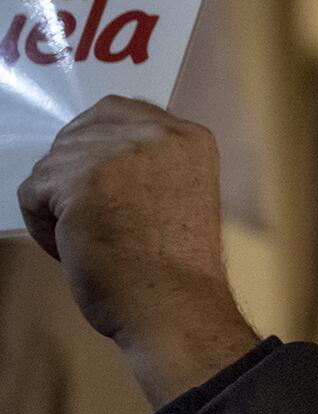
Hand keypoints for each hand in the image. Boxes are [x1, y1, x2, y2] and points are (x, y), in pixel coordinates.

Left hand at [18, 96, 256, 405]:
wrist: (175, 302)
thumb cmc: (178, 264)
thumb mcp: (180, 191)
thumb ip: (150, 163)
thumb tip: (92, 155)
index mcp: (189, 137)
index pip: (120, 111)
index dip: (97, 146)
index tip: (103, 187)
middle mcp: (158, 133)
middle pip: (80, 131)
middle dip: (73, 172)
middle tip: (90, 216)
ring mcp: (118, 152)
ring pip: (53, 162)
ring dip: (56, 202)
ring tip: (84, 238)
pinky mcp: (80, 178)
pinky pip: (32, 190)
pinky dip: (41, 223)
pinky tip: (69, 246)